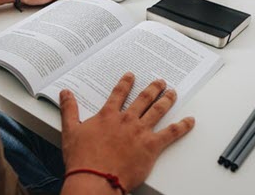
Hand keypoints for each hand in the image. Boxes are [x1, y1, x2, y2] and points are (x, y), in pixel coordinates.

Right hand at [60, 72, 194, 191]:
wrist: (94, 179)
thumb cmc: (83, 159)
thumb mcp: (70, 130)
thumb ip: (69, 109)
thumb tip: (65, 93)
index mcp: (108, 115)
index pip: (119, 93)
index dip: (126, 83)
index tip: (131, 76)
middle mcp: (126, 120)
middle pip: (143, 98)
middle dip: (153, 88)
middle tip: (160, 82)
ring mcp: (140, 132)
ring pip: (158, 110)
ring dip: (167, 100)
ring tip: (173, 93)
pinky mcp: (151, 146)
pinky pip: (171, 133)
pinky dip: (182, 126)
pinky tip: (189, 121)